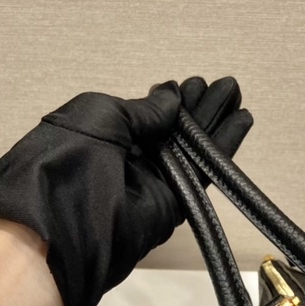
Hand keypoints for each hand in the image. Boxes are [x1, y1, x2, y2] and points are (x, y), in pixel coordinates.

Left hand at [0, 77, 252, 305]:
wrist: (64, 222)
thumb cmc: (69, 157)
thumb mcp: (100, 114)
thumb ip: (143, 110)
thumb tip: (173, 99)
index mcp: (104, 134)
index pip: (147, 115)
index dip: (172, 99)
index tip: (194, 83)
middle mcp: (131, 159)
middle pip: (174, 131)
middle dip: (199, 107)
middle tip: (227, 86)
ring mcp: (153, 182)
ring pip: (191, 150)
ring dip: (215, 124)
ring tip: (237, 98)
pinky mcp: (174, 205)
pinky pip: (202, 173)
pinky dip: (222, 149)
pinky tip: (240, 124)